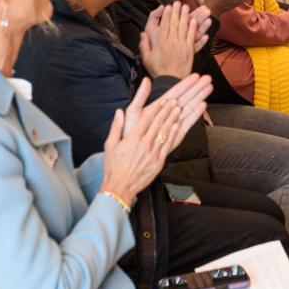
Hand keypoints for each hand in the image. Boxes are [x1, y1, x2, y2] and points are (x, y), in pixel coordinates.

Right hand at [99, 76, 210, 203]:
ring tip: (179, 109)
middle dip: (167, 110)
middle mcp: (144, 144)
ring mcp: (153, 153)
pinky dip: (173, 134)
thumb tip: (119, 111)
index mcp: (132, 138)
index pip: (147, 119)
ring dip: (173, 119)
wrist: (120, 187)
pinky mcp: (159, 162)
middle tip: (175, 100)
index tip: (164, 100)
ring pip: (165, 132)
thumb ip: (116, 127)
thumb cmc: (113, 166)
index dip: (157, 108)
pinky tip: (178, 126)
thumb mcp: (110, 145)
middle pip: (158, 123)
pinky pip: (168, 145)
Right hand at [139, 2, 198, 78]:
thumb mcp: (146, 58)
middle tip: (178, 2)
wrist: (171, 81)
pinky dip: (193, 28)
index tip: (168, 6)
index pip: (164, 25)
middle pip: (175, 24)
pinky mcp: (190, 51)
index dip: (167, 15)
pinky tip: (194, 21)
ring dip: (185, 17)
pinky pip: (192, 37)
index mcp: (161, 43)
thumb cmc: (158, 70)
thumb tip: (142, 34)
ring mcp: (182, 46)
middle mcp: (172, 42)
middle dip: (176, 12)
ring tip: (187, 7)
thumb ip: (144, 45)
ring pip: (184, 28)